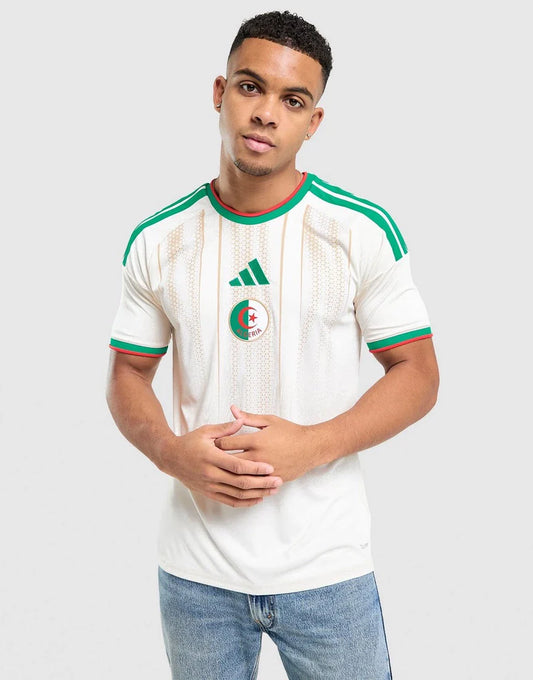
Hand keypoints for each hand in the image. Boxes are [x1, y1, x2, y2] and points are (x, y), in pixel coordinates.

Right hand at [158, 418, 283, 507]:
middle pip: (241, 483)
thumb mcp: (206, 431)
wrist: (170, 458)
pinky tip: (257, 499)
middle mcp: (210, 474)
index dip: (255, 468)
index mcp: (211, 458)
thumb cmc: (189, 442)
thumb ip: (225, 428)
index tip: (270, 468)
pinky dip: (245, 502)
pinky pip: (229, 501)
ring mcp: (209, 486)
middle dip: (262, 483)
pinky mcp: (208, 493)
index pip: (238, 466)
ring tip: (272, 491)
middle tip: (278, 481)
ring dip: (257, 494)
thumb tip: (241, 420)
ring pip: (237, 495)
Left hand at [213, 405, 323, 482]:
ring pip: (239, 476)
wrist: (310, 447)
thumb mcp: (269, 420)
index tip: (211, 444)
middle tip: (209, 460)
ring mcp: (264, 470)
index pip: (226, 443)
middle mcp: (258, 457)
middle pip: (229, 462)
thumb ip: (248, 418)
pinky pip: (252, 485)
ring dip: (227, 474)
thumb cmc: (290, 431)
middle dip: (218, 460)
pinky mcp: (270, 479)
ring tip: (219, 472)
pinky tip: (235, 483)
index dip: (216, 443)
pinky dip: (242, 484)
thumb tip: (232, 410)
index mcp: (255, 441)